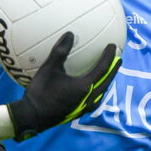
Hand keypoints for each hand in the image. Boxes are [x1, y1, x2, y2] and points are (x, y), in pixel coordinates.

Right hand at [6, 32, 120, 141]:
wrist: (32, 117)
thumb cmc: (40, 92)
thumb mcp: (49, 68)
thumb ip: (61, 51)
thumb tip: (69, 34)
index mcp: (85, 86)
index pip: (102, 69)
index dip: (109, 56)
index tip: (113, 46)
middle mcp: (89, 98)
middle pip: (106, 81)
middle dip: (113, 70)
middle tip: (119, 59)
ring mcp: (85, 107)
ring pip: (102, 92)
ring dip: (106, 81)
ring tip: (108, 73)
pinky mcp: (79, 112)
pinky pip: (95, 99)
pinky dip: (98, 89)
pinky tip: (93, 87)